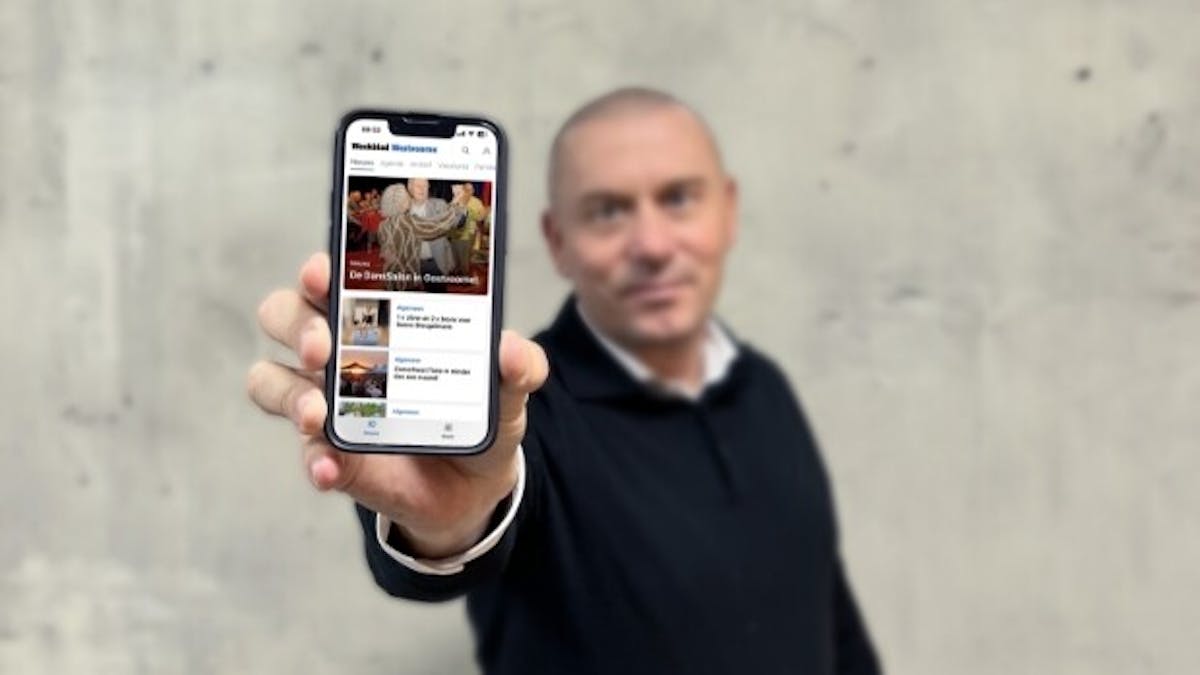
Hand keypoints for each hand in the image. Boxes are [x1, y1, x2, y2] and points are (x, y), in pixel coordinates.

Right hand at [247, 253, 547, 557]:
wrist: (476, 484)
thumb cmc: (479, 412)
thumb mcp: (510, 389)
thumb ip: (520, 366)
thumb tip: (511, 350)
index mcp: (379, 316)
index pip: (333, 277)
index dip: (321, 268)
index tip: (326, 272)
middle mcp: (341, 349)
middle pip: (284, 315)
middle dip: (296, 324)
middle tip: (323, 346)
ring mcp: (325, 401)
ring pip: (270, 380)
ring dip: (289, 394)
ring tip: (318, 415)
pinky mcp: (329, 452)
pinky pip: (306, 452)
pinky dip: (315, 460)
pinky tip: (331, 468)